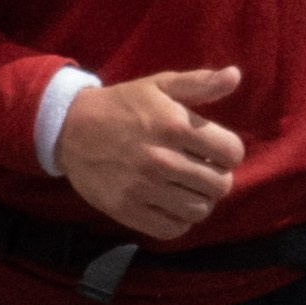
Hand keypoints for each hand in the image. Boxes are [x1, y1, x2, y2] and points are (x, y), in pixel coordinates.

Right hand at [56, 68, 243, 240]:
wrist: (70, 128)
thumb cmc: (122, 105)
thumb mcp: (160, 85)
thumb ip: (200, 83)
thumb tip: (235, 75)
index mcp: (174, 125)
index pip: (231, 152)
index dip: (228, 151)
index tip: (214, 149)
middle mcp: (162, 159)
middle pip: (220, 185)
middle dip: (217, 177)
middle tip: (201, 169)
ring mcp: (144, 188)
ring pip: (200, 210)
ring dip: (200, 200)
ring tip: (187, 187)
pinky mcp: (128, 210)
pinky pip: (173, 229)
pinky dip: (179, 221)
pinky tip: (172, 204)